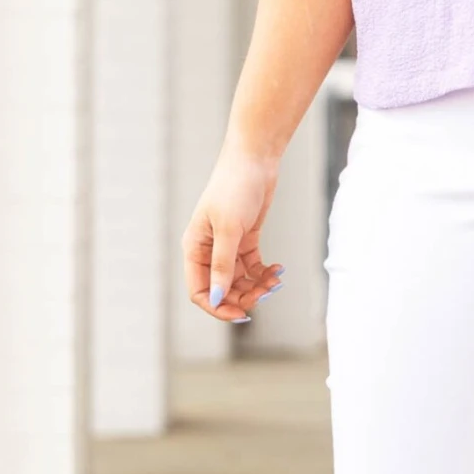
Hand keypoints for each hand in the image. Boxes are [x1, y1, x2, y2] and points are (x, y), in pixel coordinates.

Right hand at [181, 140, 284, 322]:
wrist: (254, 160)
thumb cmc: (234, 188)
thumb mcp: (228, 229)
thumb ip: (223, 265)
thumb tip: (217, 297)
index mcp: (194, 248)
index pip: (199, 290)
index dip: (217, 306)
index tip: (242, 313)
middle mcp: (208, 250)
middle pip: (222, 288)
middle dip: (244, 296)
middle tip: (266, 293)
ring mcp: (227, 245)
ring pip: (240, 280)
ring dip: (257, 285)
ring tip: (276, 281)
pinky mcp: (245, 239)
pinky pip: (253, 267)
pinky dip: (265, 272)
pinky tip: (279, 270)